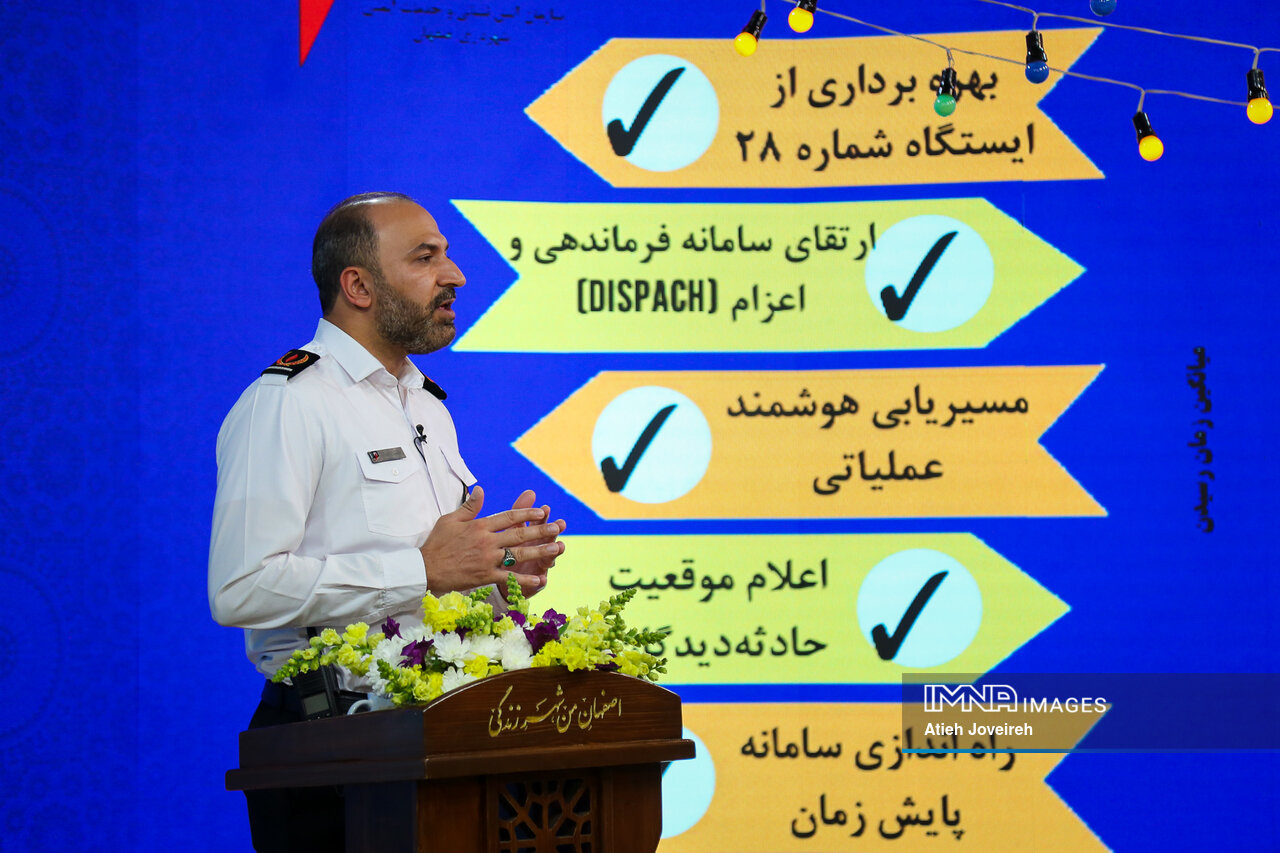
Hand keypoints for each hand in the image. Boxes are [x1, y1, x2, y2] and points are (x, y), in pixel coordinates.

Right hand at [419, 486, 564, 597]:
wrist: (425, 568)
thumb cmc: (437, 543)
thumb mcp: (450, 519)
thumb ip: (469, 506)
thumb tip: (481, 490)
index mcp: (480, 526)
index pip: (508, 517)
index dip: (526, 514)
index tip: (541, 511)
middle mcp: (487, 541)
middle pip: (518, 535)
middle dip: (540, 531)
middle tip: (557, 527)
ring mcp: (487, 559)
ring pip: (518, 555)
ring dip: (539, 551)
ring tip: (556, 548)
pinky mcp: (485, 576)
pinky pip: (509, 578)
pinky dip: (525, 579)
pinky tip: (540, 579)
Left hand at [503, 490, 566, 596]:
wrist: (497, 576)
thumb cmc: (505, 548)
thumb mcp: (510, 529)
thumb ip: (519, 512)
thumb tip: (531, 491)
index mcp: (531, 535)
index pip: (539, 522)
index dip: (542, 516)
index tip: (545, 508)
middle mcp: (538, 548)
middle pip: (547, 538)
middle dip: (553, 531)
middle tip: (560, 524)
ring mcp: (537, 565)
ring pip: (547, 559)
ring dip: (553, 553)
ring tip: (559, 548)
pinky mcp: (533, 582)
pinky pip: (536, 583)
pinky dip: (540, 581)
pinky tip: (543, 579)